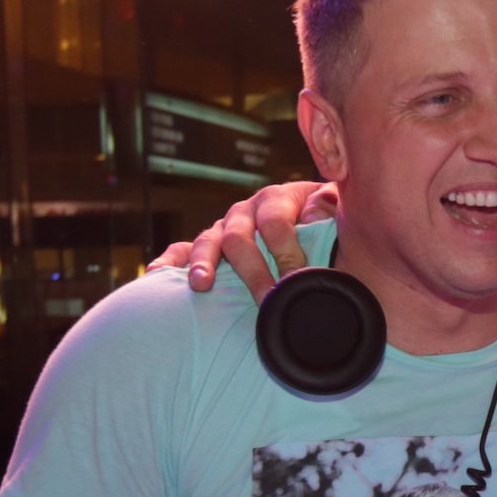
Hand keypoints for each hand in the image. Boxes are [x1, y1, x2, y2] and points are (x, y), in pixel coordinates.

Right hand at [146, 180, 338, 301]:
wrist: (321, 233)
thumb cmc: (330, 225)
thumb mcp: (337, 210)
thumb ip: (331, 204)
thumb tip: (319, 206)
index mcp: (279, 198)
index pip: (276, 221)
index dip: (286, 250)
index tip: (297, 279)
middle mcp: (247, 211)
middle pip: (240, 236)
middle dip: (254, 270)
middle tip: (267, 298)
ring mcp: (224, 227)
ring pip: (208, 241)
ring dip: (204, 263)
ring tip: (203, 285)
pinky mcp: (208, 246)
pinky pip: (181, 250)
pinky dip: (170, 262)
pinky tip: (159, 277)